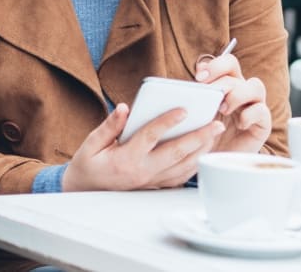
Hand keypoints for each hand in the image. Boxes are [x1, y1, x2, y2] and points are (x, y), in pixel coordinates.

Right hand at [62, 103, 223, 191]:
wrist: (85, 192)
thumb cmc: (88, 165)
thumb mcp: (91, 144)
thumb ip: (109, 126)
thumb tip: (124, 108)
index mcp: (125, 159)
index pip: (150, 137)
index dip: (167, 122)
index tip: (183, 109)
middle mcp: (142, 172)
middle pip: (176, 153)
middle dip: (198, 137)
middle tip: (216, 123)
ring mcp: (151, 181)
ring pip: (183, 166)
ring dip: (201, 150)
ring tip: (214, 133)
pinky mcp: (155, 186)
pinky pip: (180, 177)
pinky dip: (194, 164)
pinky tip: (204, 151)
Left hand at [194, 51, 270, 152]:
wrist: (217, 162)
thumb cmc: (205, 135)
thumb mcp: (198, 115)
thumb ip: (196, 98)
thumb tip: (184, 86)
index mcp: (227, 84)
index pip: (227, 63)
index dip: (215, 66)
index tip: (199, 77)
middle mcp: (242, 91)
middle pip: (238, 73)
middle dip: (221, 81)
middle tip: (209, 93)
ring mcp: (254, 106)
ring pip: (256, 86)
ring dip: (238, 94)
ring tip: (224, 109)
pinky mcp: (262, 124)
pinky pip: (262, 110)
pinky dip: (250, 115)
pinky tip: (239, 124)